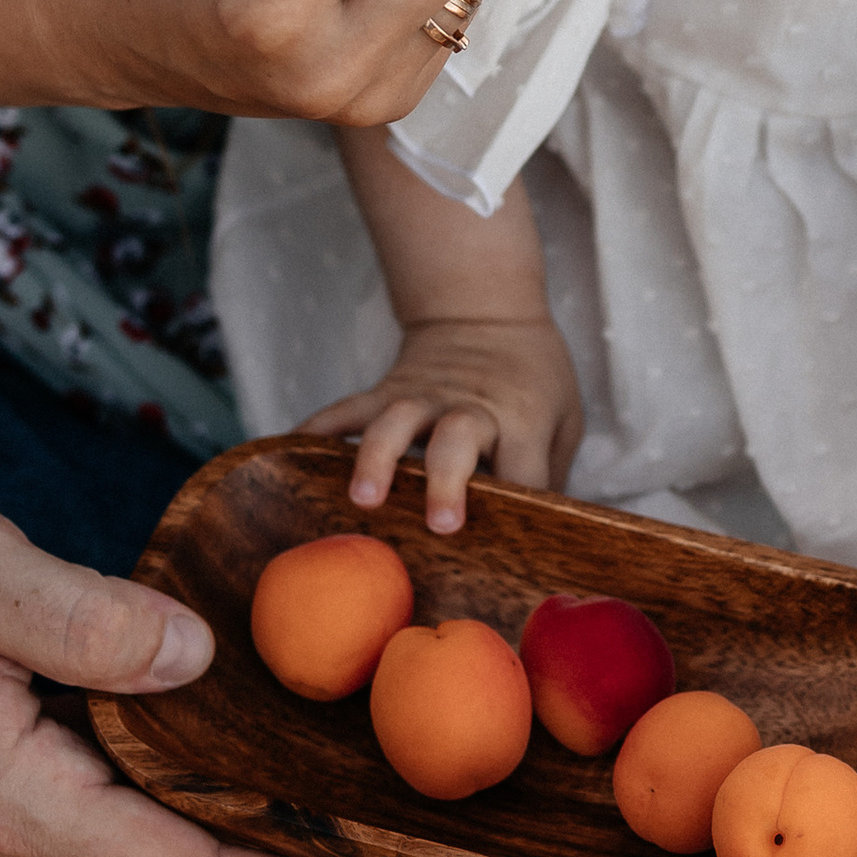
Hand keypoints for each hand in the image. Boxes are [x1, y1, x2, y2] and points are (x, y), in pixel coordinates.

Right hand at [0, 475, 409, 856]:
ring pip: (165, 850)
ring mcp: (13, 837)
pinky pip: (134, 819)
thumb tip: (196, 659)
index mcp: (14, 799)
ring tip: (392, 828)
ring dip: (269, 845)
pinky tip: (286, 781)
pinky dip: (213, 808)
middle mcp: (18, 845)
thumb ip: (82, 619)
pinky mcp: (15, 809)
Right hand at [309, 316, 584, 528]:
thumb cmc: (533, 376)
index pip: (525, 468)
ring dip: (379, 458)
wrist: (487, 309)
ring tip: (363, 498)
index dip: (523, 505)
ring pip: (397, 421)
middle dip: (448, 481)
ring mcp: (424, 396)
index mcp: (522, 416)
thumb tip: (541, 536)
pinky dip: (320, 430)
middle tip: (442, 525)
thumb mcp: (564, 416)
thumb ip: (551, 472)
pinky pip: (348, 409)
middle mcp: (471, 405)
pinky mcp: (387, 389)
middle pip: (458, 438)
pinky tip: (292, 453)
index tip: (516, 547)